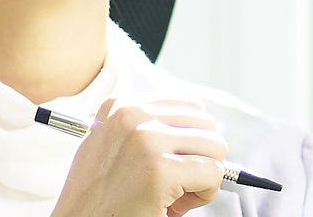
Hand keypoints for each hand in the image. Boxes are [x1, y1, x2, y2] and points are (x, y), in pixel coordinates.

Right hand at [49, 99, 229, 216]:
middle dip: (200, 157)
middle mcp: (132, 116)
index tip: (172, 161)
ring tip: (175, 194)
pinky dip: (205, 194)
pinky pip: (213, 173)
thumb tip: (195, 128)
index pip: (189, 107)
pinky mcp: (160, 169)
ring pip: (215, 147)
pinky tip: (176, 205)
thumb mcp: (111, 146)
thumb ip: (144, 129)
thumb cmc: (97, 197)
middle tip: (176, 183)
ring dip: (203, 176)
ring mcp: (146, 140)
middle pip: (206, 125)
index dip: (190, 140)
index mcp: (121, 106)